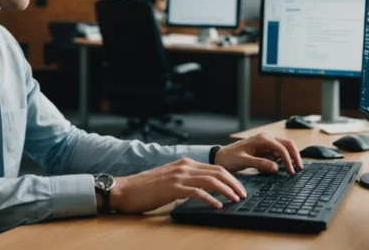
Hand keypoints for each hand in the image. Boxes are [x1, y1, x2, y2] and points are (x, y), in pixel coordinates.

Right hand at [107, 158, 246, 212]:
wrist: (125, 189)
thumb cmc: (146, 188)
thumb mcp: (170, 179)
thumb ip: (186, 180)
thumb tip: (205, 190)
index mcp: (185, 163)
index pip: (215, 167)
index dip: (231, 178)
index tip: (240, 188)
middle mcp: (184, 166)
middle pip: (217, 172)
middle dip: (234, 183)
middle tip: (243, 195)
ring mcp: (178, 176)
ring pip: (211, 180)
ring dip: (226, 190)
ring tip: (235, 200)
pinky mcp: (172, 188)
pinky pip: (197, 192)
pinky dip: (210, 199)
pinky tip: (217, 205)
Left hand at [214, 133, 303, 174]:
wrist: (220, 157)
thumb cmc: (230, 157)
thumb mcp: (244, 161)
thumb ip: (260, 163)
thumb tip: (276, 168)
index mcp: (262, 139)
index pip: (281, 148)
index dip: (289, 160)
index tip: (291, 172)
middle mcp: (266, 139)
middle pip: (287, 145)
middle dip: (294, 156)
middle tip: (298, 169)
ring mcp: (266, 144)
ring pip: (283, 149)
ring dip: (287, 159)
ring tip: (288, 171)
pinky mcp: (264, 150)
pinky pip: (276, 155)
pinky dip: (279, 162)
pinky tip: (275, 170)